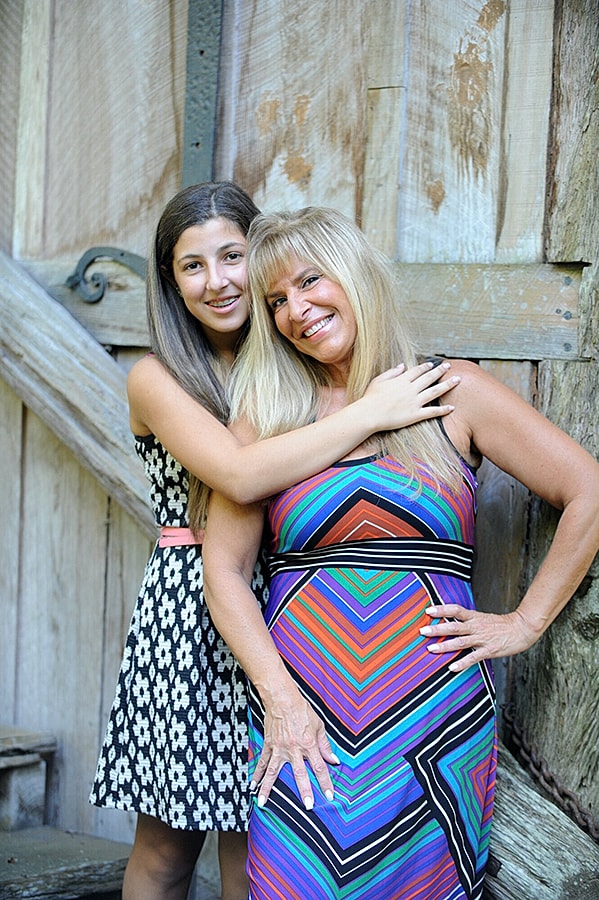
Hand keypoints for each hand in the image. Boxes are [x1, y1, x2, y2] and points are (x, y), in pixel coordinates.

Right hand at [250, 690, 338, 809]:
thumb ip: (325, 745)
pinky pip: (262, 762)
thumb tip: (333, 760)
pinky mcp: (268, 745)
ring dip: (268, 788)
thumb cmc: (302, 710)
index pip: (319, 767)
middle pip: (299, 774)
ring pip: (273, 772)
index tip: (329, 796)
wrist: (282, 699)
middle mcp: (294, 749)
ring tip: (263, 803)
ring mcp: (279, 748)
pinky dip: (256, 774)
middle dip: (304, 791)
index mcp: (308, 744)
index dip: (325, 782)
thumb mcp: (319, 725)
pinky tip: (253, 785)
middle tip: (307, 807)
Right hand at [364, 361, 459, 430]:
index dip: (426, 367)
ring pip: (435, 391)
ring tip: (458, 380)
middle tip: (449, 367)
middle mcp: (411, 389)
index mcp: (401, 380)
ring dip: (447, 385)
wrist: (369, 414)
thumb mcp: (378, 380)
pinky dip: (443, 410)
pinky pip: (432, 412)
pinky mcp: (415, 415)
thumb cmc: (370, 398)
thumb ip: (392, 372)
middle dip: (440, 371)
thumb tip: (402, 365)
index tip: (432, 364)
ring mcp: (414, 402)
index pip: (417, 370)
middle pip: (429, 378)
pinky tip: (452, 407)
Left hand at [420, 605, 539, 672]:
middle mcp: (476, 627)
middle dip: (437, 629)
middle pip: (454, 626)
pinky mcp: (489, 650)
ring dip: (444, 646)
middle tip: (423, 631)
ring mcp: (482, 639)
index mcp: (475, 617)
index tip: (428, 610)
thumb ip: (469, 620)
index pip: (456, 610)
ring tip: (431, 649)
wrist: (522, 629)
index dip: (442, 610)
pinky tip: (452, 668)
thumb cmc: (502, 624)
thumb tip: (453, 620)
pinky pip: (473, 658)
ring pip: (460, 642)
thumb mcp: (483, 618)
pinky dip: (462, 663)